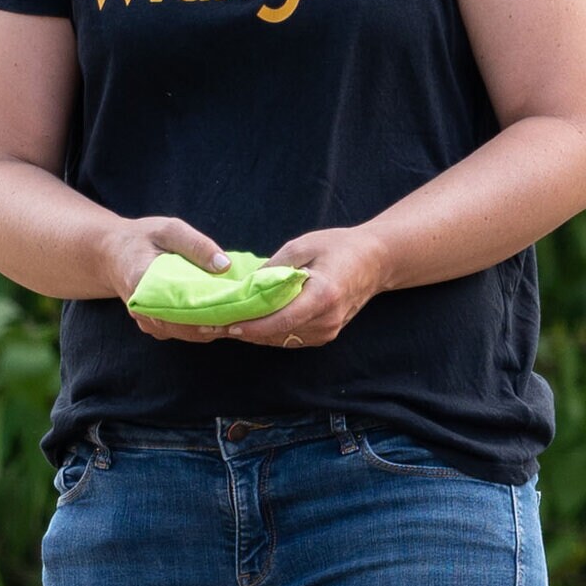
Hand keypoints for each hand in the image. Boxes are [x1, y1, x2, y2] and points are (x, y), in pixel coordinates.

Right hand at [108, 212, 231, 334]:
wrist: (112, 255)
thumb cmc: (142, 238)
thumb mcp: (169, 229)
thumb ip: (196, 245)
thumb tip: (224, 265)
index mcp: (143, 282)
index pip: (180, 304)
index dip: (210, 310)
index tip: (237, 307)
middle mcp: (143, 309)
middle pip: (187, 326)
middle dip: (218, 322)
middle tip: (250, 315)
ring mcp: (148, 322)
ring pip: (187, 333)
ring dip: (214, 327)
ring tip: (243, 317)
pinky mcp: (155, 326)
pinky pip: (183, 332)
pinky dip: (205, 327)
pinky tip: (226, 318)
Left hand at [228, 226, 386, 347]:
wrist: (374, 262)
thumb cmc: (339, 247)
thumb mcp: (303, 246)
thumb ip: (274, 267)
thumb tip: (244, 286)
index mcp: (323, 297)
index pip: (280, 320)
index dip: (251, 326)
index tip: (225, 324)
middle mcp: (326, 321)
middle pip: (276, 334)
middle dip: (244, 330)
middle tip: (211, 324)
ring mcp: (327, 332)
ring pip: (280, 339)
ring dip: (253, 333)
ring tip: (223, 324)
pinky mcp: (324, 335)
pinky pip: (289, 338)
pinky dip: (268, 332)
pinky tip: (248, 323)